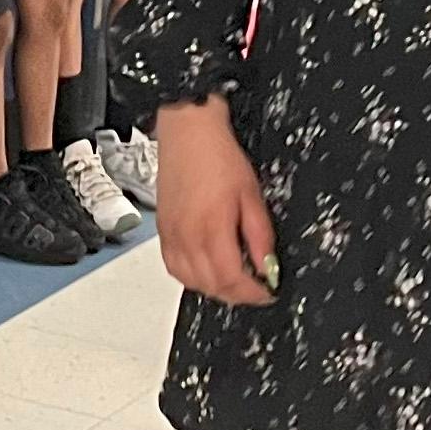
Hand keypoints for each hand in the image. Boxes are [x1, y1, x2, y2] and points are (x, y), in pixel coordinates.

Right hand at [153, 101, 277, 306]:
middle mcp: (187, 238)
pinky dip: (192, 278)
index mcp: (212, 229)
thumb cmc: (219, 157)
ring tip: (233, 281)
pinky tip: (206, 270)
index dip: (253, 293)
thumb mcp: (252, 195)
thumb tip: (267, 266)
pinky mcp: (163, 231)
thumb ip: (259, 236)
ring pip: (191, 282)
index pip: (231, 279)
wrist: (189, 134)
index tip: (267, 292)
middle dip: (237, 294)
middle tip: (256, 289)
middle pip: (211, 286)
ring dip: (214, 289)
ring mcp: (172, 236)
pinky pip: (174, 268)